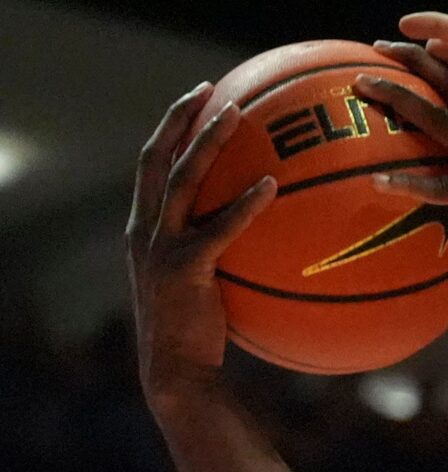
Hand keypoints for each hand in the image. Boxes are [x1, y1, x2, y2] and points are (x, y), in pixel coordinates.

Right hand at [127, 87, 277, 402]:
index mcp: (145, 229)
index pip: (152, 166)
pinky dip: (243, 204)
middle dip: (180, 119)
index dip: (170, 130)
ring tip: (237, 116)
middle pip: (156, 158)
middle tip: (212, 90)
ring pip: (180, 179)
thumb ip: (220, 258)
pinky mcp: (183, 269)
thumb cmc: (200, 336)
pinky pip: (217, 228)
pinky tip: (271, 186)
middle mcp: (144, 230)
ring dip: (206, 142)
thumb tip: (268, 242)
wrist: (178, 374)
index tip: (198, 102)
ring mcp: (159, 247)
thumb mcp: (204, 288)